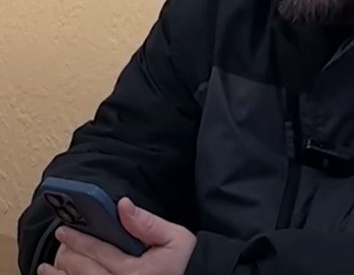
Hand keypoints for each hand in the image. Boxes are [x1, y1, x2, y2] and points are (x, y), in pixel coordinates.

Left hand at [37, 197, 195, 274]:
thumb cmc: (187, 262)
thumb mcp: (176, 238)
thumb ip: (147, 223)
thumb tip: (123, 205)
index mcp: (135, 272)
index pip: (100, 252)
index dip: (80, 239)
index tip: (66, 229)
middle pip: (85, 272)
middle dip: (69, 255)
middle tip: (60, 241)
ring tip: (46, 269)